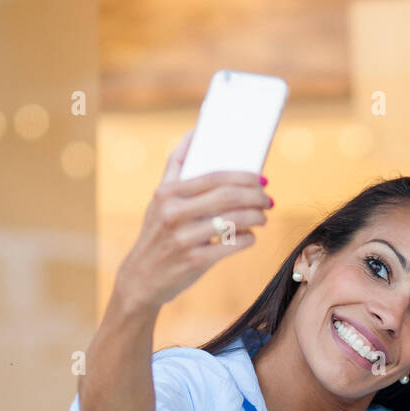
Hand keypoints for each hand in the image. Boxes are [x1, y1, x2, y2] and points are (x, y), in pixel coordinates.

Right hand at [115, 130, 273, 313]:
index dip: (243, 176)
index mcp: (168, 194)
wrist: (142, 278)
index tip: (261, 178)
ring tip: (263, 217)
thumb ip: (175, 166)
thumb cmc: (158, 234)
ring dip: (256, 217)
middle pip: (227, 197)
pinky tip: (250, 236)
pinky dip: (248, 239)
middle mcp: (174, 214)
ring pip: (234, 221)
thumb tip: (195, 132)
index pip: (214, 177)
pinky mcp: (196, 261)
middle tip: (268, 198)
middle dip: (255, 196)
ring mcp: (185, 238)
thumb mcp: (158, 199)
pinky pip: (233, 245)